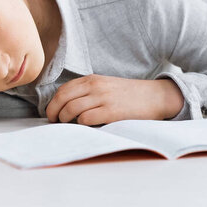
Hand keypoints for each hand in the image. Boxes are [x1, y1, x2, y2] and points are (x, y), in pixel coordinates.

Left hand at [46, 74, 183, 124]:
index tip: (52, 113)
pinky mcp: (111, 112)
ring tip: (68, 125)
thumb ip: (88, 91)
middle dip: (53, 112)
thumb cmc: (129, 94)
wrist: (155, 96)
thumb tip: (66, 105)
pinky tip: (85, 126)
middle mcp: (95, 86)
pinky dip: (81, 124)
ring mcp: (103, 98)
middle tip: (54, 121)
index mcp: (92, 79)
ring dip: (65, 119)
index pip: (63, 90)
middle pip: (62, 99)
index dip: (53, 103)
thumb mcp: (106, 85)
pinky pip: (86, 119)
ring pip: (71, 109)